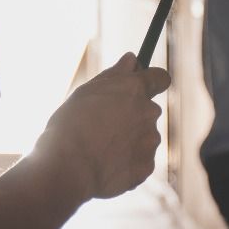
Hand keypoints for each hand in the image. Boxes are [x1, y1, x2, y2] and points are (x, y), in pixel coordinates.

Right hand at [37, 53, 170, 199]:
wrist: (69, 168)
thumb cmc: (71, 126)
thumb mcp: (86, 92)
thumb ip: (114, 75)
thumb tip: (132, 60)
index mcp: (134, 89)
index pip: (160, 77)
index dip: (152, 81)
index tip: (142, 86)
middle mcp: (149, 112)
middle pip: (146, 110)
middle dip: (131, 115)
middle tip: (102, 125)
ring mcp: (150, 141)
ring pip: (143, 136)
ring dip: (128, 139)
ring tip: (98, 148)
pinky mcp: (146, 166)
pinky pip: (138, 160)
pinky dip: (126, 162)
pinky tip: (104, 164)